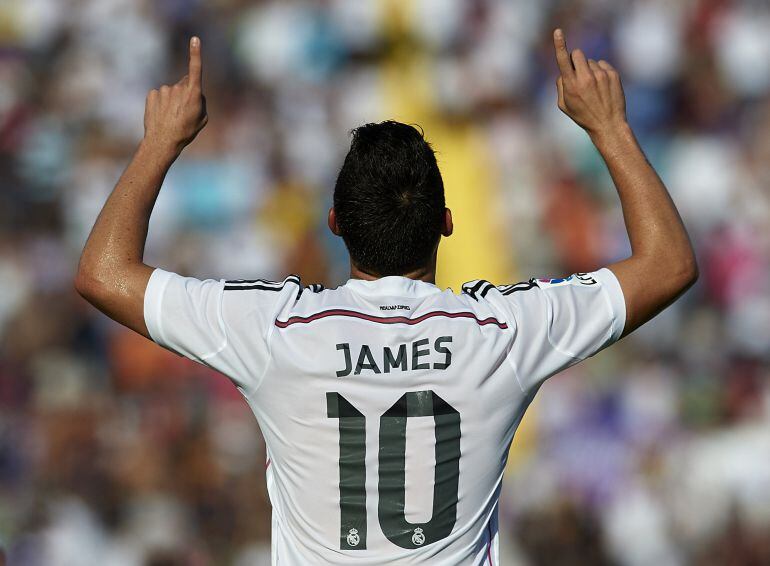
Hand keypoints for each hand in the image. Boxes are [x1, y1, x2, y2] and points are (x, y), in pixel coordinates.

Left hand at [143, 37, 206, 155]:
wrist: (163, 141)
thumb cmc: (186, 131)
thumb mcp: (202, 118)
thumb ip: (201, 102)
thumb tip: (195, 93)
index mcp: (193, 94)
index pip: (195, 69)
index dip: (196, 53)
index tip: (194, 39)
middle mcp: (178, 88)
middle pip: (184, 84)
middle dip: (185, 93)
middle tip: (183, 112)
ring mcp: (164, 90)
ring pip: (171, 91)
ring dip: (172, 101)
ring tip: (171, 117)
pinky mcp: (152, 94)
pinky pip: (159, 95)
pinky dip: (160, 103)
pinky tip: (161, 115)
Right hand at [553, 29, 625, 137]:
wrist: (608, 124)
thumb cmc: (583, 116)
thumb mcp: (564, 106)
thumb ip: (560, 86)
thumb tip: (563, 72)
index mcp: (571, 85)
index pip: (563, 60)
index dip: (559, 44)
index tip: (558, 31)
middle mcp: (586, 78)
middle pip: (577, 54)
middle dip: (575, 60)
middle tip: (577, 73)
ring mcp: (600, 75)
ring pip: (590, 61)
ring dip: (588, 69)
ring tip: (593, 87)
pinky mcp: (612, 74)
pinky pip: (602, 64)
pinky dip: (600, 72)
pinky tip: (602, 86)